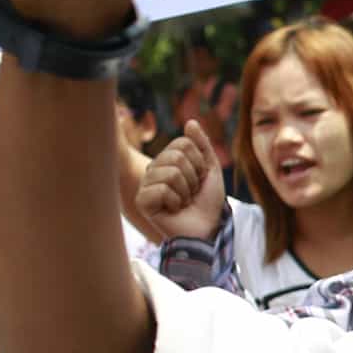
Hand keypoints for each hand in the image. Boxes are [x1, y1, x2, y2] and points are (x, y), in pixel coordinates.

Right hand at [137, 121, 229, 241]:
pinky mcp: (142, 201)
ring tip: (183, 202)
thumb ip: (202, 145)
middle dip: (193, 178)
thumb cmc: (207, 203)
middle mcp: (153, 170)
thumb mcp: (211, 170)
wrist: (206, 230)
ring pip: (171, 172)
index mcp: (167, 160)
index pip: (183, 143)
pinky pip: (161, 188)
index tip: (199, 180)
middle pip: (177, 156)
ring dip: (185, 191)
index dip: (199, 162)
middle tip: (191, 194)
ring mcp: (145, 185)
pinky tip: (173, 210)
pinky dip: (175, 201)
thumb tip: (190, 122)